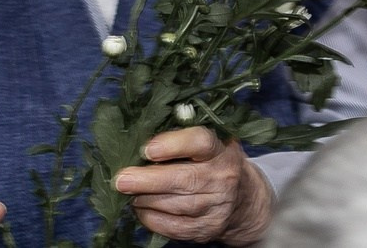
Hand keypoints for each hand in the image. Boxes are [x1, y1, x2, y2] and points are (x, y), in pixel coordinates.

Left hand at [113, 128, 273, 246]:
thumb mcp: (210, 143)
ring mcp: (217, 207)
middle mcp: (223, 178)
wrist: (245, 199)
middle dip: (148, 181)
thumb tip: (138, 137)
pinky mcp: (208, 229)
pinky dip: (153, 219)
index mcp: (221, 149)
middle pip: (184, 180)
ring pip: (177, 206)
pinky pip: (175, 227)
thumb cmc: (215, 163)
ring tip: (127, 193)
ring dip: (147, 200)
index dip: (173, 145)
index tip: (147, 149)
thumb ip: (181, 138)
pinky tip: (140, 210)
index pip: (200, 142)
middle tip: (121, 180)